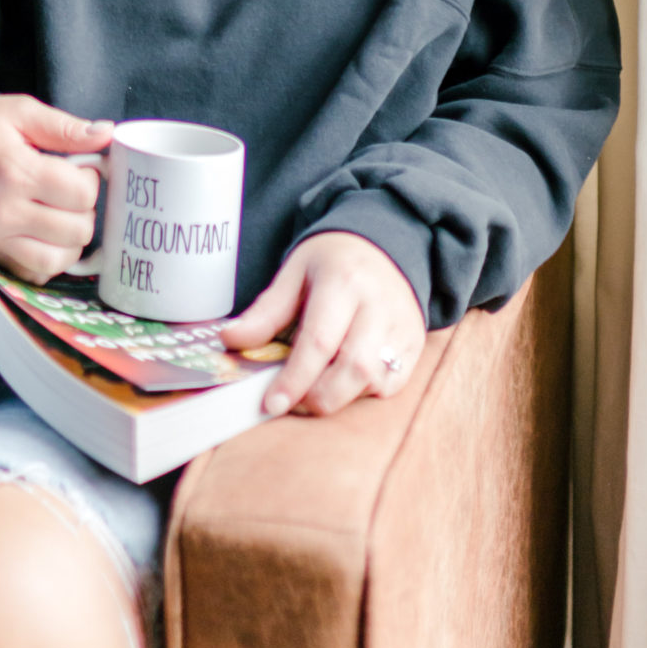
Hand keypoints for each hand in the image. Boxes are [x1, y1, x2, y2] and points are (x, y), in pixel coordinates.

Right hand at [0, 96, 113, 284]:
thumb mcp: (19, 112)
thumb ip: (64, 127)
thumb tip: (106, 135)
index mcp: (16, 171)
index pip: (81, 193)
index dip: (91, 180)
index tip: (80, 169)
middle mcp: (6, 212)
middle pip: (76, 230)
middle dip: (85, 210)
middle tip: (72, 191)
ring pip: (57, 259)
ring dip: (72, 240)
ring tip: (64, 216)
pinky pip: (33, 273)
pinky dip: (48, 261)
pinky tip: (47, 236)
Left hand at [221, 230, 426, 416]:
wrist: (385, 244)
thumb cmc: (333, 261)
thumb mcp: (294, 273)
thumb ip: (266, 311)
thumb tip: (231, 340)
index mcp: (343, 281)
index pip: (319, 341)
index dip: (294, 379)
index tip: (272, 404)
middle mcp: (378, 305)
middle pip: (353, 368)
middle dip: (319, 397)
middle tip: (293, 402)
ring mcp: (402, 326)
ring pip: (376, 381)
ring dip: (342, 397)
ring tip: (316, 388)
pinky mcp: (416, 344)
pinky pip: (393, 385)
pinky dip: (365, 394)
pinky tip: (344, 381)